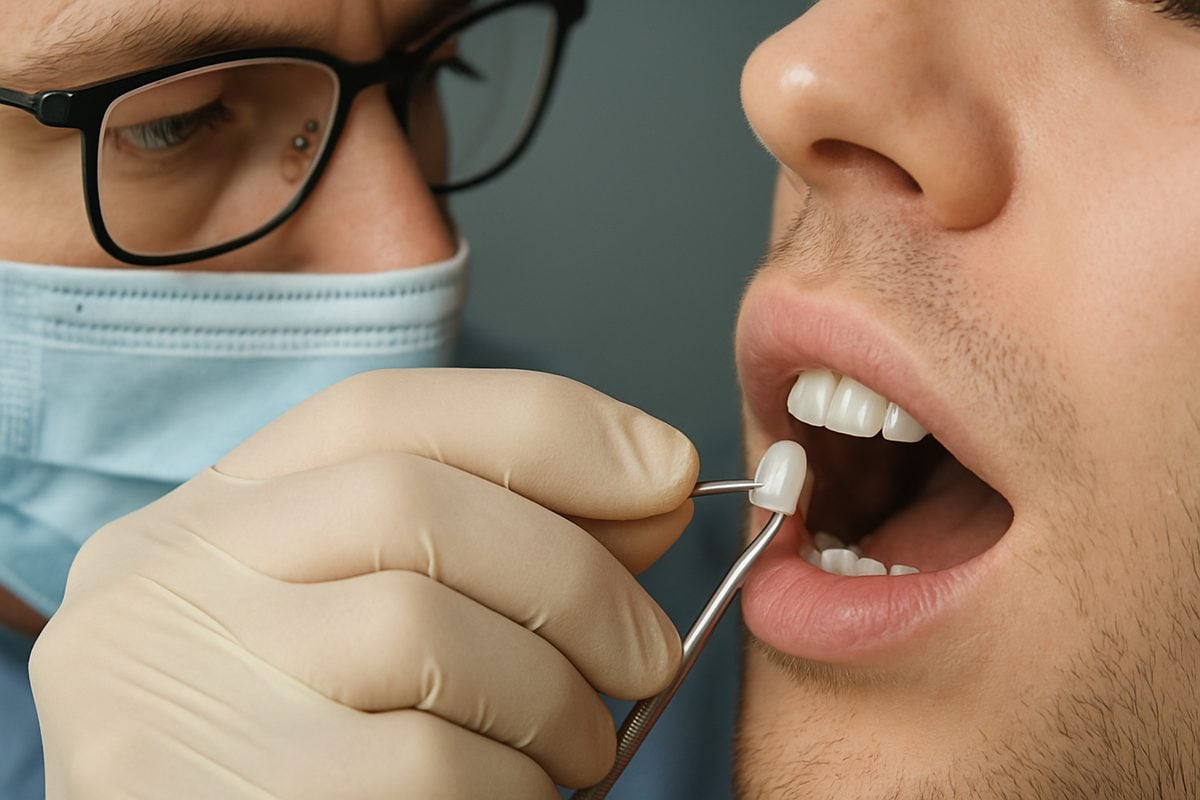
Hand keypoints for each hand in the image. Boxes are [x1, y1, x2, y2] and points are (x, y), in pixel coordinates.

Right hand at [30, 369, 697, 798]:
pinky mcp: (213, 791)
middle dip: (575, 575)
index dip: (546, 425)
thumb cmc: (311, 747)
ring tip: (581, 749)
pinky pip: (424, 763)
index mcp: (215, 515)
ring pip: (423, 631)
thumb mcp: (370, 619)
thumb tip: (652, 489)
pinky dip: (512, 782)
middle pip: (410, 504)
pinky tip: (515, 798)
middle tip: (649, 656)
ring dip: (555, 697)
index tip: (666, 472)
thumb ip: (496, 546)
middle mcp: (169, 576)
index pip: (380, 412)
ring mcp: (172, 682)